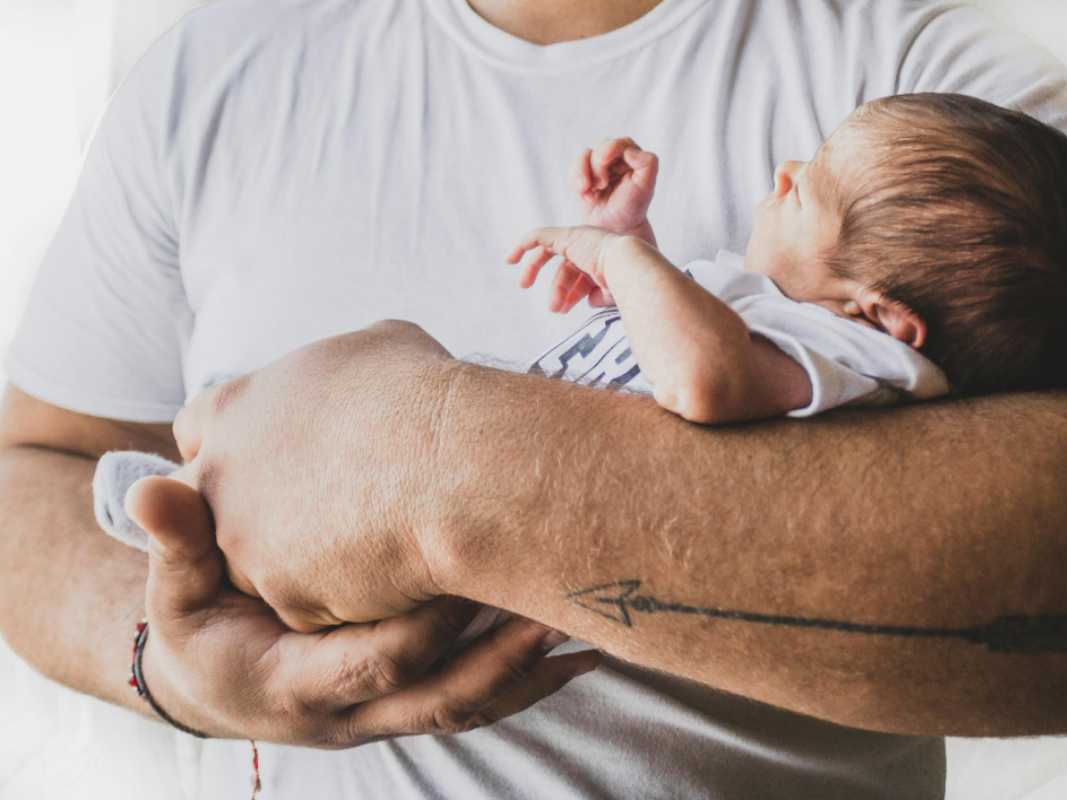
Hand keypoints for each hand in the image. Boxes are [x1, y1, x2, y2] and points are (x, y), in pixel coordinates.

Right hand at [126, 474, 599, 744]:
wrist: (214, 680)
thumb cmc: (198, 624)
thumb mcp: (174, 589)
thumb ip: (176, 541)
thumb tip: (155, 489)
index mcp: (295, 683)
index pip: (373, 658)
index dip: (423, 620)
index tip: (468, 567)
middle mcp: (353, 711)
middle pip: (442, 696)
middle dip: (503, 656)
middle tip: (559, 604)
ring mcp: (391, 711)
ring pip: (473, 705)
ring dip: (533, 669)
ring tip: (593, 626)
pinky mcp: (415, 698)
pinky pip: (481, 698)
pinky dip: (530, 675)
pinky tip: (580, 644)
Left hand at [171, 320, 463, 631]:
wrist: (455, 466)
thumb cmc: (423, 395)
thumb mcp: (377, 346)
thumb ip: (342, 368)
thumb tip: (365, 373)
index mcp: (236, 406)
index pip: (197, 429)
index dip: (238, 444)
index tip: (277, 457)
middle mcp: (223, 475)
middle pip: (216, 506)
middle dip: (254, 512)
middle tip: (320, 511)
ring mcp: (247, 542)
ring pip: (258, 566)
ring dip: (299, 562)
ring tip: (367, 546)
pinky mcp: (285, 597)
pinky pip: (309, 607)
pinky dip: (344, 598)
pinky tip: (388, 575)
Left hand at [506, 225, 626, 313]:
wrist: (629, 268)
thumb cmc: (628, 284)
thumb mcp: (612, 293)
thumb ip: (600, 295)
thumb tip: (589, 301)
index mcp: (603, 260)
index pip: (582, 277)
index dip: (571, 294)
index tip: (563, 310)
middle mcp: (590, 247)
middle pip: (566, 266)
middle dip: (556, 286)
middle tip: (548, 305)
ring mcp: (579, 239)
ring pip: (548, 252)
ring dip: (534, 269)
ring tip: (524, 285)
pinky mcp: (567, 235)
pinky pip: (539, 236)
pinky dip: (523, 244)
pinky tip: (511, 258)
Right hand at [574, 137, 657, 241]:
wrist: (615, 228)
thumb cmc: (633, 207)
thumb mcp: (647, 186)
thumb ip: (647, 163)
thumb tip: (630, 151)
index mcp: (632, 157)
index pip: (621, 143)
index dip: (611, 148)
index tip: (604, 160)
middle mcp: (615, 158)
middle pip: (601, 147)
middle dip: (598, 165)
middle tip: (601, 184)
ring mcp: (598, 166)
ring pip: (585, 156)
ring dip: (584, 172)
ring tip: (591, 190)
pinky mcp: (583, 176)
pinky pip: (574, 169)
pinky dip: (575, 180)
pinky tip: (585, 194)